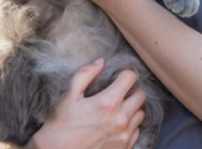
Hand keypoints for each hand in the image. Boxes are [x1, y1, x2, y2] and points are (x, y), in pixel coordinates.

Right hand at [27, 58, 146, 148]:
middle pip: (140, 95)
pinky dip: (129, 125)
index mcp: (107, 103)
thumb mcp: (69, 96)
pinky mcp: (125, 148)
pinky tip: (114, 125)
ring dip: (131, 108)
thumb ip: (85, 74)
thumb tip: (101, 62)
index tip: (116, 77)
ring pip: (140, 114)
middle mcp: (121, 119)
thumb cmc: (60, 125)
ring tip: (115, 109)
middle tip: (117, 92)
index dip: (123, 74)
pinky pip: (136, 131)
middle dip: (130, 90)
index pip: (131, 78)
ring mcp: (124, 136)